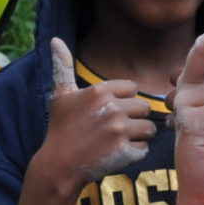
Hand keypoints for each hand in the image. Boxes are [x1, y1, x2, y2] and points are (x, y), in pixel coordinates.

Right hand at [35, 38, 155, 191]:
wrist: (59, 165)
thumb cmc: (61, 128)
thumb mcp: (60, 95)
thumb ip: (63, 66)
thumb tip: (55, 39)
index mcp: (100, 91)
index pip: (132, 89)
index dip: (123, 101)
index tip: (108, 112)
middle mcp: (111, 108)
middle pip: (144, 107)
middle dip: (133, 118)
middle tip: (113, 129)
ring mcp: (119, 131)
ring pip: (148, 128)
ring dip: (137, 136)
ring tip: (117, 141)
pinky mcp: (124, 152)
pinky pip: (144, 148)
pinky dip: (134, 153)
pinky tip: (116, 154)